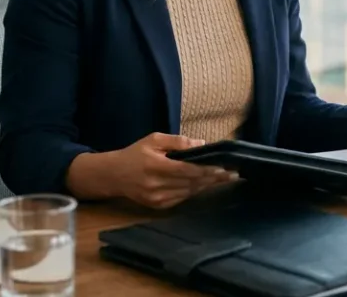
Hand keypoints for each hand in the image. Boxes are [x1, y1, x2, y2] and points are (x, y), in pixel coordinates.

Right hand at [106, 133, 234, 208]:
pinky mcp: (157, 207)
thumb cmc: (135, 153)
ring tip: (224, 179)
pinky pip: (182, 198)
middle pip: (192, 182)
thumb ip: (178, 141)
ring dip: (207, 185)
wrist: (113, 175)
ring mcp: (157, 199)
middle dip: (214, 178)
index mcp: (156, 166)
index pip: (189, 170)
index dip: (208, 170)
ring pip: (189, 192)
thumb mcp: (154, 139)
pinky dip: (194, 191)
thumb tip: (201, 143)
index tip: (225, 167)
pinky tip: (205, 185)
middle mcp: (157, 185)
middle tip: (233, 174)